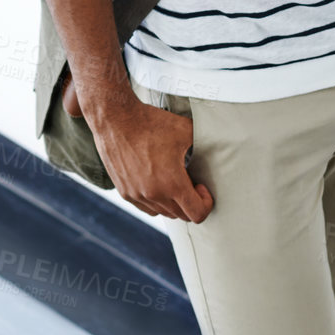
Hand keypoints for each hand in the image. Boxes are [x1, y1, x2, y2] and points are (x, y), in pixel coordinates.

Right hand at [61, 72, 213, 223]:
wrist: (116, 119)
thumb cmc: (150, 123)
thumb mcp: (185, 130)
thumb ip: (204, 143)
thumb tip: (217, 145)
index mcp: (172, 183)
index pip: (197, 214)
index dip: (206, 203)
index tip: (201, 186)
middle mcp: (154, 194)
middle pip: (181, 215)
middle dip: (191, 202)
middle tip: (191, 181)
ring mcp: (137, 195)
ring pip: (164, 213)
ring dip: (174, 203)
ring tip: (174, 181)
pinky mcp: (125, 192)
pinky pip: (147, 208)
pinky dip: (157, 202)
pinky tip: (159, 184)